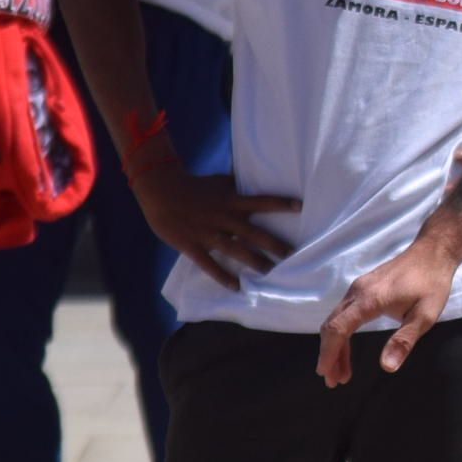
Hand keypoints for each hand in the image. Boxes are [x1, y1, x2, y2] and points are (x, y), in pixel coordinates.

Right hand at [132, 158, 298, 290]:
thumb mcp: (219, 182)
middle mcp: (223, 217)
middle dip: (274, 244)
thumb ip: (238, 185)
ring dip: (254, 262)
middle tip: (293, 254)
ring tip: (271, 273)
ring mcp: (207, 232)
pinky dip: (223, 276)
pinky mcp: (192, 245)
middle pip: (253, 232)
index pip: (261, 201)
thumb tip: (257, 175)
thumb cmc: (193, 186)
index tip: (300, 206)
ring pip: (235, 250)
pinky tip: (237, 287)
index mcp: (231, 201)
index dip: (280, 203)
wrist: (160, 191)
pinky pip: (209, 264)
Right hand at [315, 235, 461, 386]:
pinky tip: (347, 350)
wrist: (433, 252)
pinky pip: (344, 314)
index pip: (338, 329)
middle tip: (333, 381)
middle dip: (329, 355)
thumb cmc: (431, 283)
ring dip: (334, 347)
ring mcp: (358, 289)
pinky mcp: (362, 289)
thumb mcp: (425, 315)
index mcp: (369, 299)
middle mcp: (357, 292)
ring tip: (340, 373)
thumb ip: (404, 341)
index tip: (326, 373)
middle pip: (331, 326)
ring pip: (336, 320)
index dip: (329, 353)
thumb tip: (386, 367)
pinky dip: (342, 334)